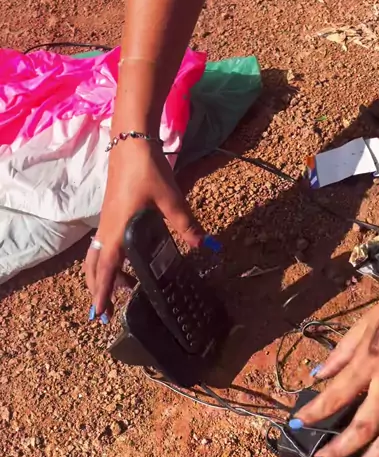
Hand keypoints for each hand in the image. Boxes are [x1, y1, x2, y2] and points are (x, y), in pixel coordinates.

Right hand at [83, 139, 203, 317]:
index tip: (100, 314)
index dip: (102, 293)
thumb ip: (186, 224)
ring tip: (122, 289)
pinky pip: (102, 245)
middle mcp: (106, 230)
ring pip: (96, 256)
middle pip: (94, 267)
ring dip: (103, 275)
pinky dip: (107, 260)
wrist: (131, 142)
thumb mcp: (170, 199)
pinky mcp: (111, 215)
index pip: (105, 269)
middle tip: (106, 312)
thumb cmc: (147, 170)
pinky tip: (125, 263)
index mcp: (117, 230)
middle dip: (97, 290)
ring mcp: (106, 222)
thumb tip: (206, 245)